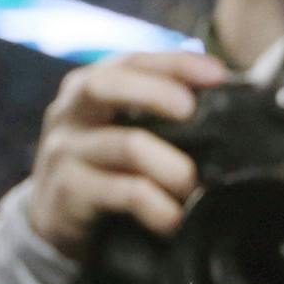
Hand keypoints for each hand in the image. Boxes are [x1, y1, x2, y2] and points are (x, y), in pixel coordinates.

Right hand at [25, 52, 228, 261]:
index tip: (217, 74)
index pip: (130, 61)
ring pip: (124, 145)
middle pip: (106, 85)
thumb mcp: (122, 133)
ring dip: (170, 166)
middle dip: (155, 92)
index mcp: (90, 88)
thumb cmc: (104, 170)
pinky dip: (155, 205)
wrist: (53, 222)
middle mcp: (71, 113)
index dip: (174, 63)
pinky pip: (120, 192)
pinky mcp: (66, 194)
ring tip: (192, 187)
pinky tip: (173, 218)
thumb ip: (159, 117)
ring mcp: (64, 152)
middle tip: (191, 111)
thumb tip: (229, 107)